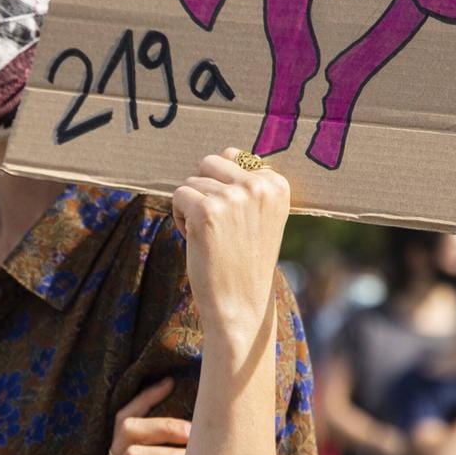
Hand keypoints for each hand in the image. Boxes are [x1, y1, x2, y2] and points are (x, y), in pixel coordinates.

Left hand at [171, 149, 289, 346]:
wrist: (241, 303)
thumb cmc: (245, 259)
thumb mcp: (259, 215)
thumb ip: (248, 182)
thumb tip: (227, 150)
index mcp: (277, 184)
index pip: (234, 156)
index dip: (224, 187)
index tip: (237, 220)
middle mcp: (258, 186)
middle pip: (210, 162)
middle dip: (204, 189)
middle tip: (217, 225)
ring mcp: (233, 197)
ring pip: (192, 181)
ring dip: (191, 207)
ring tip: (210, 236)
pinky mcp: (207, 210)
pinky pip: (178, 195)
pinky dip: (179, 217)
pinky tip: (196, 239)